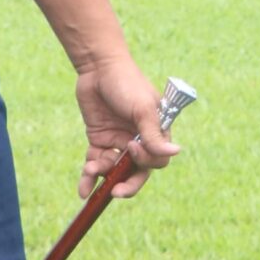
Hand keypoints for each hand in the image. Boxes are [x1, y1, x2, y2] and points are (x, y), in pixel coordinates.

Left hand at [75, 54, 179, 202]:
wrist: (98, 68)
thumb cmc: (127, 83)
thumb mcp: (142, 108)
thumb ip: (154, 134)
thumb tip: (175, 152)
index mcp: (156, 132)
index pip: (156, 160)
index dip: (144, 161)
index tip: (131, 146)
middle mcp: (139, 140)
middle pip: (136, 173)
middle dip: (126, 184)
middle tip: (115, 192)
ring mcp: (118, 142)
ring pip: (114, 171)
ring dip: (103, 175)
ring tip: (91, 170)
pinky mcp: (100, 140)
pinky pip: (96, 164)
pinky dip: (89, 177)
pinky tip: (83, 189)